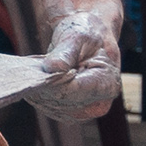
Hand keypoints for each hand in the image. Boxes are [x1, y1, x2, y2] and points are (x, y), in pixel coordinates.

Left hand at [25, 6, 121, 122]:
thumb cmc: (86, 33)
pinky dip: (39, 93)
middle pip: (59, 100)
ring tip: (41, 69)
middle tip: (39, 64)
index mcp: (107, 84)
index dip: (50, 80)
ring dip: (39, 88)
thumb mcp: (77, 35)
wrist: (88, 38)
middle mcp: (98, 104)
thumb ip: (66, 52)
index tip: (42, 66)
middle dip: (44, 83)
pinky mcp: (71, 112)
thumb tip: (53, 68)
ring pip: (50, 106)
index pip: (70, 91)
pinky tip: (40, 78)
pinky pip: (47, 107)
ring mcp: (84, 111)